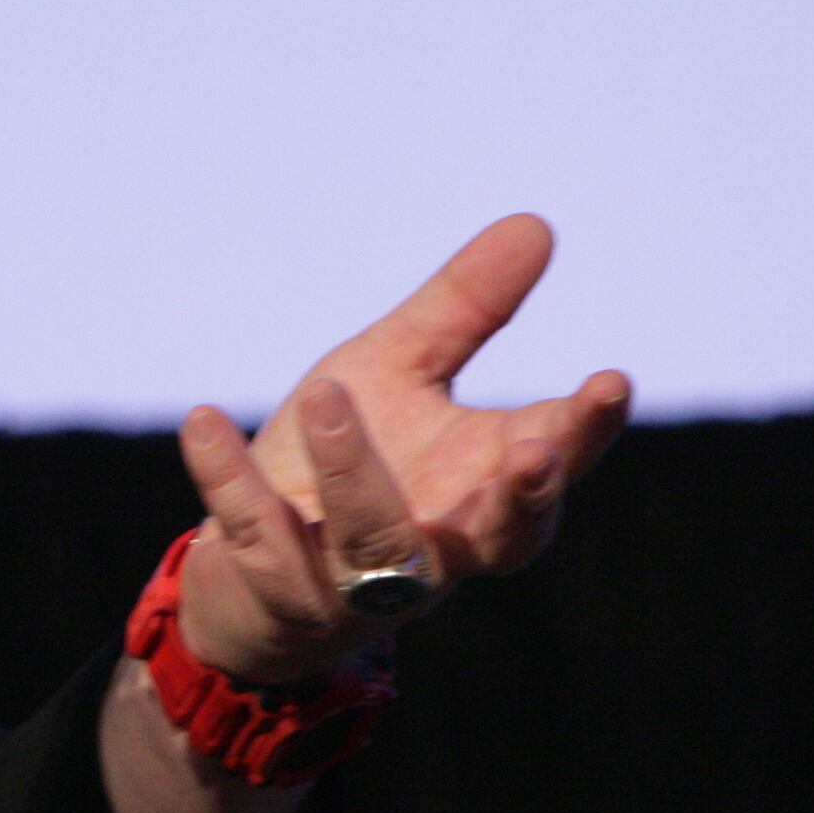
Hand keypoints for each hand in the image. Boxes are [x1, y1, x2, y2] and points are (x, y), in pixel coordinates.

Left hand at [174, 214, 629, 683]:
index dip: (586, 430)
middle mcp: (437, 544)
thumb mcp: (398, 370)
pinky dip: (229, 479)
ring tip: (326, 392)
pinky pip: (257, 536)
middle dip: (527, 499)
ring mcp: (359, 579)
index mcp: (481, 487)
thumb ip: (465, 309)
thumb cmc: (347, 459)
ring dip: (356, 471)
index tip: (611, 381)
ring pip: (374, 538)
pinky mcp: (277, 587)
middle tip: (537, 448)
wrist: (249, 569)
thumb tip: (536, 224)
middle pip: (504, 537)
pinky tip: (202, 421)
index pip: (553, 464)